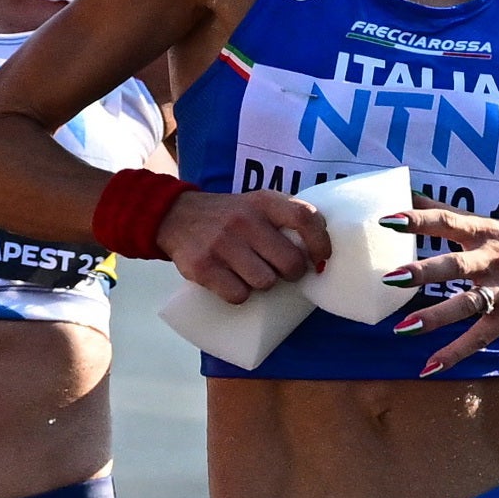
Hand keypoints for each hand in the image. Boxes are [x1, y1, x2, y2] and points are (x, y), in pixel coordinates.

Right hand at [168, 185, 328, 302]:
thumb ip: (285, 219)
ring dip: (264, 284)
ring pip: (265, 282)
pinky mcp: (202, 267)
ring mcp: (221, 243)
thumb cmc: (229, 217)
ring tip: (252, 273)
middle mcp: (244, 220)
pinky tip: (233, 283)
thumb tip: (321, 255)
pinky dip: (240, 295)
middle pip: (290, 261)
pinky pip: (238, 295)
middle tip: (284, 272)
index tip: (322, 258)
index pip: (304, 217)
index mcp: (263, 202)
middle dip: (292, 273)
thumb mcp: (256, 204)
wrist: (176, 216)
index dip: (321, 241)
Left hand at [388, 209, 498, 375]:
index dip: (418, 220)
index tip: (387, 219)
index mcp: (486, 232)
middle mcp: (493, 260)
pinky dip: (454, 353)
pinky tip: (430, 366)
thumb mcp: (495, 224)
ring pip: (466, 305)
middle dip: (424, 272)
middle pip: (455, 265)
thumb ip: (451, 215)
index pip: (447, 221)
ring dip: (435, 317)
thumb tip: (408, 195)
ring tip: (404, 328)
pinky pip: (479, 337)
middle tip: (392, 278)